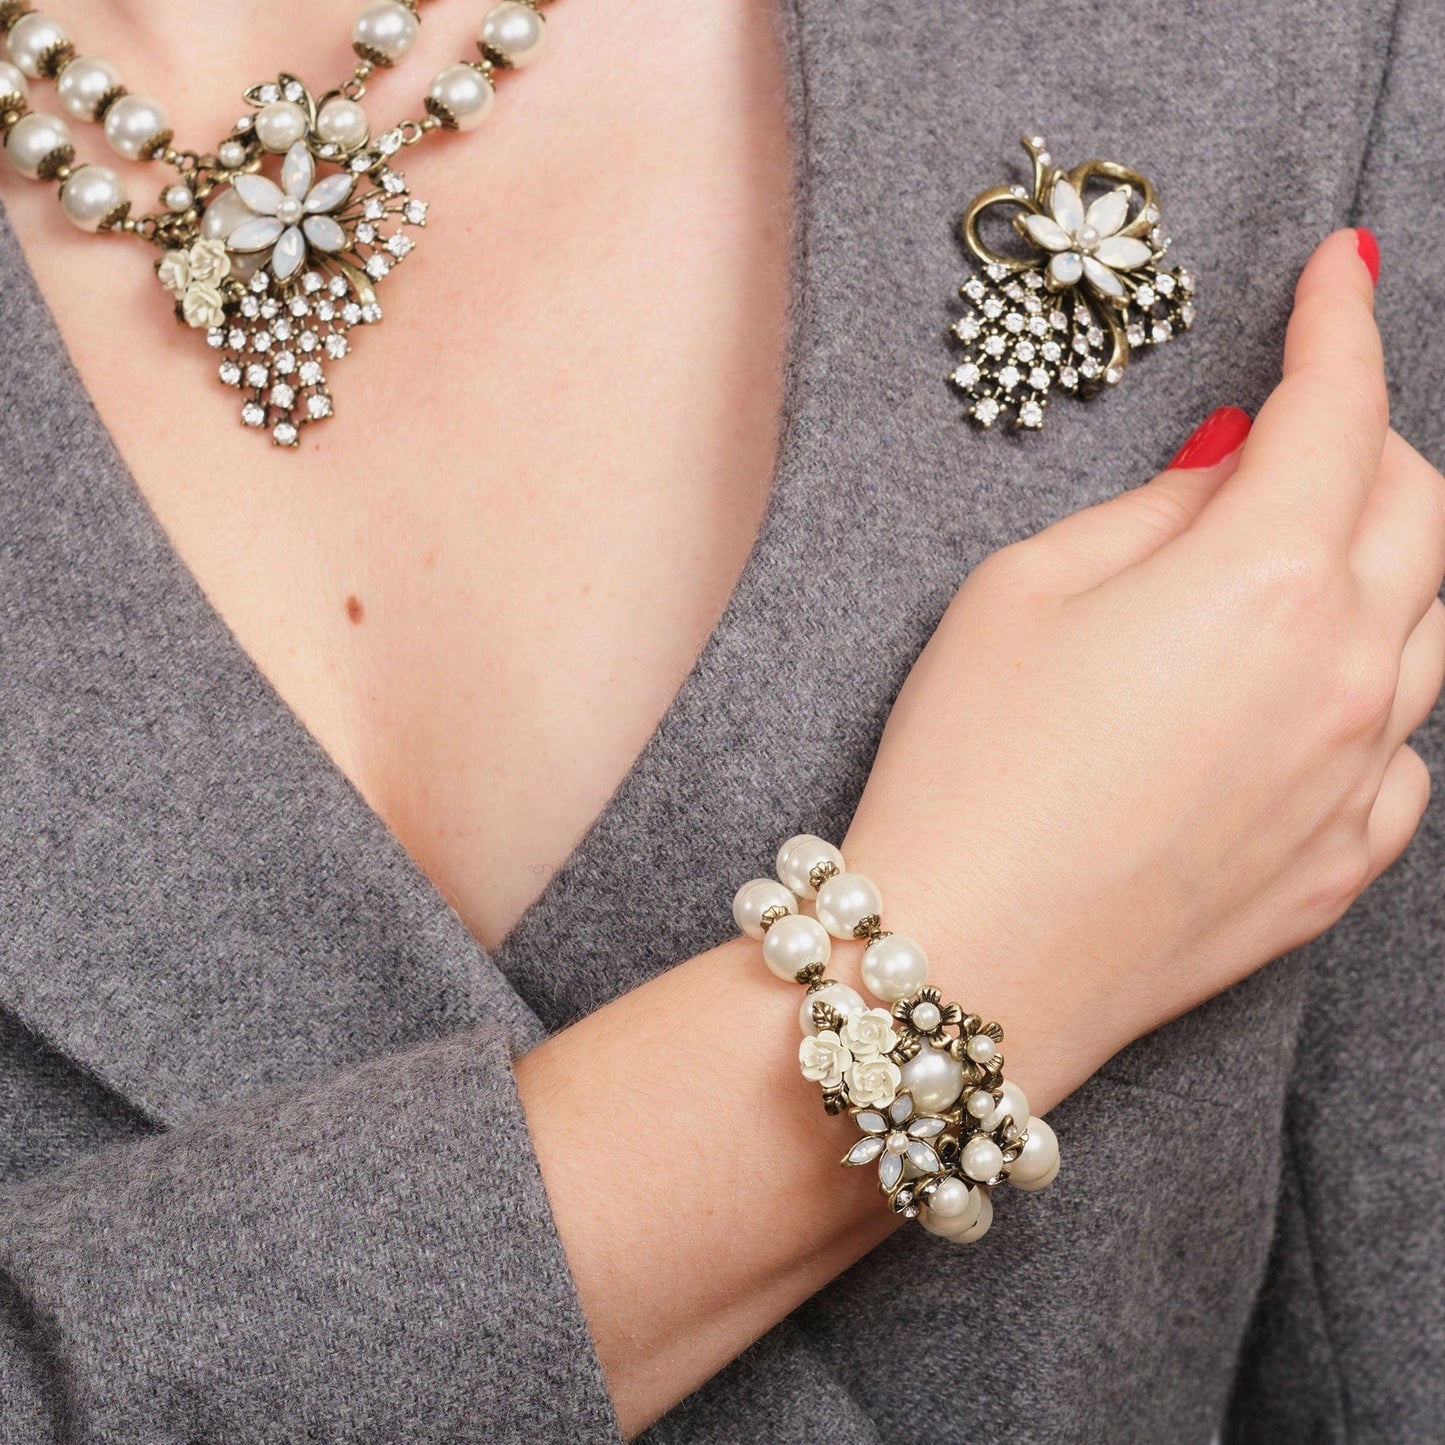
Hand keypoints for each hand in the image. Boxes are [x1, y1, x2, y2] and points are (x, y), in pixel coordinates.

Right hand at [843, 229, 1444, 1100]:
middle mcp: (1349, 673)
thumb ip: (1153, 513)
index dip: (1339, 324)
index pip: (1339, 411)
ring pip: (1432, 628)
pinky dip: (1370, 693)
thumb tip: (1229, 472)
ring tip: (1289, 562)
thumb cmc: (968, 770)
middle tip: (1292, 429)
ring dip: (1375, 564)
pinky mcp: (1338, 869)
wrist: (966, 964)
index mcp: (1267, 580)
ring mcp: (1358, 782)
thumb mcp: (1021, 592)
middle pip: (1418, 509)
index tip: (1338, 274)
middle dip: (1365, 439)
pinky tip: (1297, 700)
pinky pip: (1406, 753)